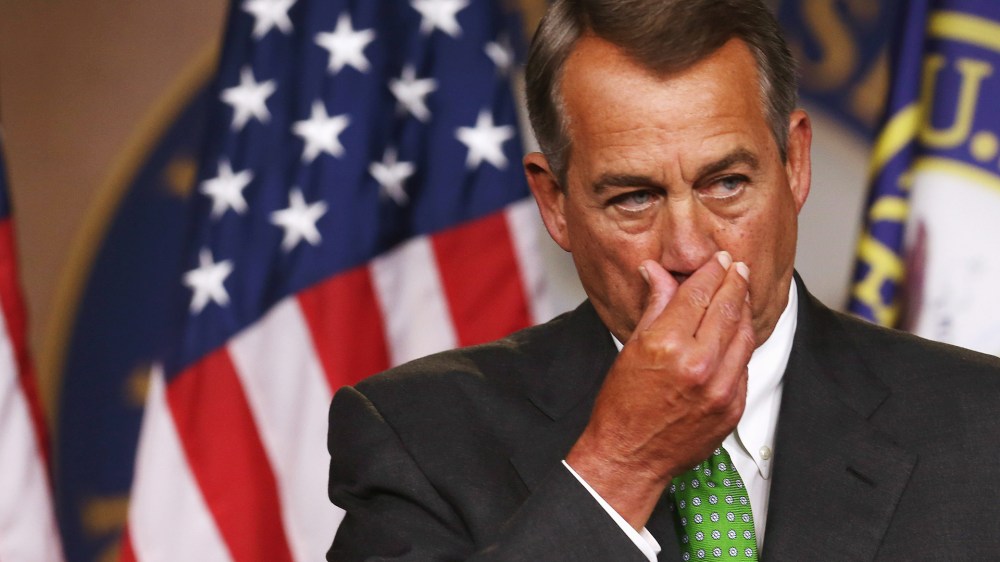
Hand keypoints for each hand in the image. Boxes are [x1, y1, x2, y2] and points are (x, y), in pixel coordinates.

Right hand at [565, 251, 754, 528]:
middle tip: (738, 268)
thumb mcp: (632, 348)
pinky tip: (736, 334)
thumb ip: (655, 306)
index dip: (712, 271)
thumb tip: (657, 273)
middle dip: (735, 282)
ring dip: (744, 310)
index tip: (718, 260)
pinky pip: (745, 365)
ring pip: (745, 335)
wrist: (630, 456)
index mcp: (668, 345)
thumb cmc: (622, 407)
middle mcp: (699, 365)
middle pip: (728, 308)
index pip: (699, 293)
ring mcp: (721, 388)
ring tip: (740, 295)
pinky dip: (741, 344)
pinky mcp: (733, 407)